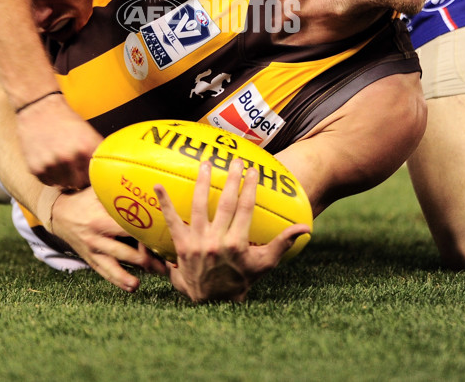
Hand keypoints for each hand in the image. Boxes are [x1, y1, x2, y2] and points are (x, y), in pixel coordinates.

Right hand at [16, 93, 101, 187]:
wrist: (40, 108)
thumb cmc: (65, 120)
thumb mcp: (88, 132)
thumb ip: (96, 151)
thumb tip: (105, 170)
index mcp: (86, 147)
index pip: (95, 176)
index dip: (92, 176)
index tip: (89, 173)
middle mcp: (69, 157)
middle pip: (79, 184)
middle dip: (78, 178)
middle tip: (74, 168)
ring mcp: (52, 164)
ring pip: (63, 185)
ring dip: (64, 178)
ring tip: (61, 163)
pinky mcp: (36, 168)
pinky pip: (48, 182)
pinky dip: (50, 176)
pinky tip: (50, 162)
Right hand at [51, 187, 166, 291]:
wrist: (58, 214)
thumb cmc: (84, 197)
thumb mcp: (97, 189)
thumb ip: (116, 185)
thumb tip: (139, 170)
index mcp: (101, 218)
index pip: (129, 228)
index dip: (147, 233)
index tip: (164, 235)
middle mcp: (98, 237)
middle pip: (127, 251)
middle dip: (149, 257)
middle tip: (168, 259)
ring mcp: (94, 250)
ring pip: (119, 266)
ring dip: (140, 271)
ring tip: (158, 273)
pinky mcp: (91, 259)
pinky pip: (106, 273)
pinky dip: (120, 281)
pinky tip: (134, 287)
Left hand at [154, 159, 309, 302]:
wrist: (212, 304)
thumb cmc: (240, 280)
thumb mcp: (264, 264)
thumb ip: (282, 243)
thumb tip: (306, 228)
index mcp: (237, 244)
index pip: (245, 208)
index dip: (250, 187)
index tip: (253, 170)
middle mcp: (216, 242)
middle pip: (225, 203)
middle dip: (231, 179)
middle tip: (234, 161)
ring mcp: (196, 243)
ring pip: (199, 206)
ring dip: (202, 183)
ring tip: (205, 164)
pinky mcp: (180, 246)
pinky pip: (171, 221)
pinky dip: (164, 203)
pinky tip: (158, 185)